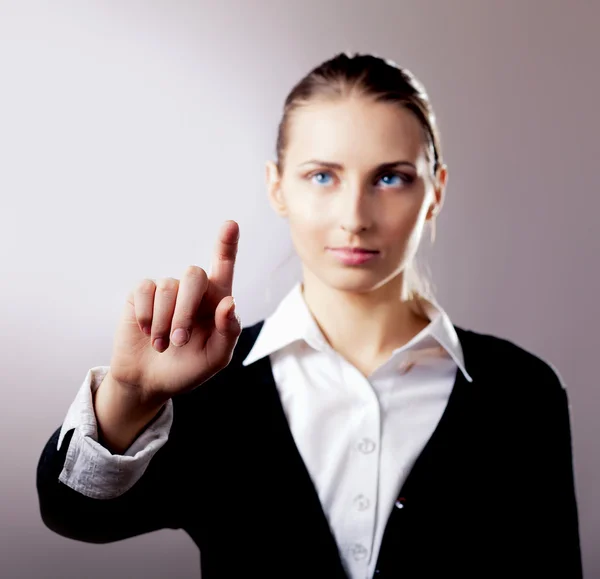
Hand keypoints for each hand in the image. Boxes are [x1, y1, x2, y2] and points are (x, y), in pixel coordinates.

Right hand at [107, 220, 241, 404]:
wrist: (150, 381)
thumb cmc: (187, 368)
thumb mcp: (215, 357)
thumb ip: (228, 331)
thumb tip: (230, 302)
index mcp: (215, 301)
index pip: (223, 267)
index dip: (226, 245)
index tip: (231, 224)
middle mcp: (192, 291)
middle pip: (193, 275)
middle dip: (186, 310)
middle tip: (179, 341)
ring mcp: (166, 290)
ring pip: (168, 287)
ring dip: (165, 322)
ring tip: (162, 345)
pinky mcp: (140, 295)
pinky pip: (144, 291)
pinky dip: (146, 317)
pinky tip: (147, 333)